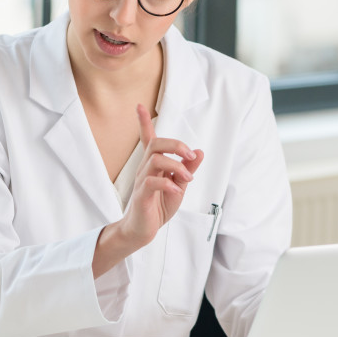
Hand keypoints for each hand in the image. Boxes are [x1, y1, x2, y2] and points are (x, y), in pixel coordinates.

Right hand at [93, 104, 203, 276]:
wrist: (143, 230)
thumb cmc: (158, 207)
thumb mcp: (179, 186)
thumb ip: (187, 169)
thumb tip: (199, 151)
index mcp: (153, 165)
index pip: (147, 139)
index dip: (143, 122)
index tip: (138, 106)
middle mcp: (145, 169)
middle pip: (156, 143)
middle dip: (176, 144)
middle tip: (190, 155)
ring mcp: (141, 181)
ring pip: (155, 159)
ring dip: (176, 165)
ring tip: (188, 178)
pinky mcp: (141, 195)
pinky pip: (152, 181)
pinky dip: (168, 182)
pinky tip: (176, 189)